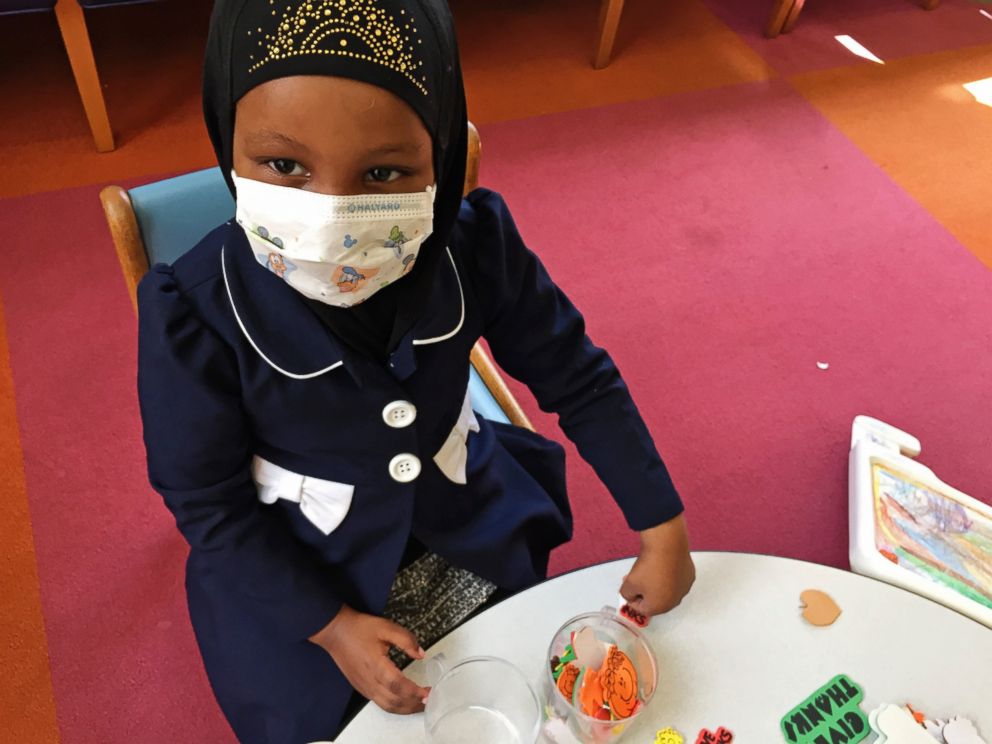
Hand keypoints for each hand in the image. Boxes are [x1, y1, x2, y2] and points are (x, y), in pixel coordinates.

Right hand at [309, 605, 428, 713]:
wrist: (336, 631)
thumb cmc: (359, 628)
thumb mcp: (386, 627)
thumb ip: (406, 640)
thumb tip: (421, 654)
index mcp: (376, 665)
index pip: (398, 685)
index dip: (414, 692)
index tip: (429, 692)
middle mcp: (369, 680)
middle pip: (394, 701)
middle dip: (414, 704)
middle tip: (431, 700)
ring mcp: (364, 686)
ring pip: (387, 706)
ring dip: (405, 708)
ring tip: (420, 704)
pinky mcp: (362, 687)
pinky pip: (380, 703)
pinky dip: (395, 706)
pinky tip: (404, 702)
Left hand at [620, 513, 694, 615]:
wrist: (666, 545)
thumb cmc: (650, 565)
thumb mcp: (628, 584)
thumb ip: (626, 594)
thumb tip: (629, 595)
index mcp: (659, 607)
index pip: (641, 609)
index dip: (632, 598)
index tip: (629, 590)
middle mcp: (674, 601)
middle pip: (655, 600)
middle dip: (644, 591)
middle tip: (637, 580)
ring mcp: (683, 589)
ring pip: (666, 590)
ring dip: (657, 584)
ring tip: (649, 571)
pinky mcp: (689, 576)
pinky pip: (675, 580)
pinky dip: (668, 576)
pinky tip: (661, 566)